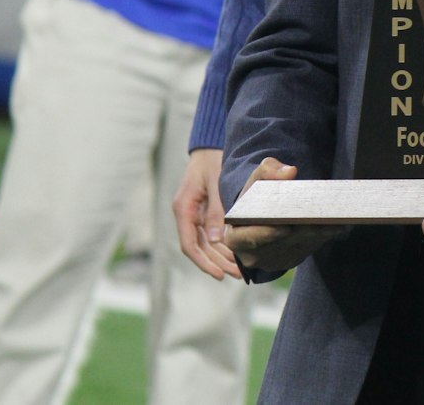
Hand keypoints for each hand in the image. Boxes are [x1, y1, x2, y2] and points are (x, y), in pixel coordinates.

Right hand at [173, 148, 239, 279]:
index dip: (203, 262)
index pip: (189, 244)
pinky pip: (211, 234)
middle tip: (237, 275)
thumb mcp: (215, 182)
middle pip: (199, 248)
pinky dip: (222, 245)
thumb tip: (217, 239)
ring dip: (221, 257)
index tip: (218, 274)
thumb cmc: (212, 160)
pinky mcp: (203, 212)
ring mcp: (194, 214)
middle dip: (216, 263)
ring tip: (239, 271)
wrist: (209, 147)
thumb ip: (215, 210)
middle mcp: (186, 214)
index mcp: (183, 208)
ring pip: (206, 243)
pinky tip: (236, 254)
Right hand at [223, 158, 345, 272]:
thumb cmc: (255, 196)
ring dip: (316, 234)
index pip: (249, 238)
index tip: (285, 227)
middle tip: (321, 217)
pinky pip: (307, 250)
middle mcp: (252, 255)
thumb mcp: (256, 179)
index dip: (266, 234)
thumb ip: (268, 170)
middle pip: (280, 242)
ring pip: (297, 246)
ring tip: (334, 220)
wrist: (259, 213)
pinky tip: (335, 226)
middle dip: (301, 229)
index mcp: (235, 237)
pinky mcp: (289, 261)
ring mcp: (272, 261)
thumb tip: (290, 172)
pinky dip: (321, 237)